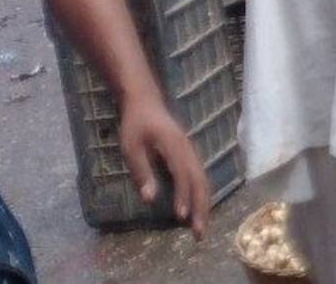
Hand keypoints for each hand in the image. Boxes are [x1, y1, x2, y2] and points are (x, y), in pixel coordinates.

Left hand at [118, 94, 208, 237]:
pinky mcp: (189, 155)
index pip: (183, 176)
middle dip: (201, 208)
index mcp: (175, 147)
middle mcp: (189, 151)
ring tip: (200, 227)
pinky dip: (201, 195)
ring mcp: (191, 153)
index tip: (181, 218)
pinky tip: (197, 208)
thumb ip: (142, 172)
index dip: (183, 197)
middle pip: (201, 182)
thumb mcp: (131, 148)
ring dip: (204, 205)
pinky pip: (200, 178)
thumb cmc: (135, 125)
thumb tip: (150, 199)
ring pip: (204, 181)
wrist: (146, 102)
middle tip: (199, 234)